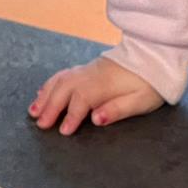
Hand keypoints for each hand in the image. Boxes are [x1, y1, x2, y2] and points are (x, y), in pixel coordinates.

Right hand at [30, 58, 163, 134]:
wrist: (154, 56)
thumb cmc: (151, 83)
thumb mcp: (141, 101)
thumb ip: (118, 110)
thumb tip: (96, 118)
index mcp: (105, 84)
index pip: (82, 100)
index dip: (71, 116)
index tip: (63, 131)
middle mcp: (92, 74)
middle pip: (64, 89)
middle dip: (50, 108)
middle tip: (41, 125)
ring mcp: (88, 70)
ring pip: (60, 81)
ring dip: (45, 96)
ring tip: (34, 112)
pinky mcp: (88, 68)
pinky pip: (63, 74)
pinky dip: (50, 84)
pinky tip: (42, 93)